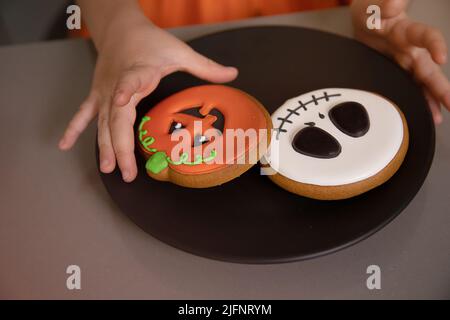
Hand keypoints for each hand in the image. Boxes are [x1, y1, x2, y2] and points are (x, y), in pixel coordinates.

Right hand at [59, 19, 237, 181]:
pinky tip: (65, 144)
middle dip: (120, 146)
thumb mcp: (179, 51)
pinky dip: (75, 129)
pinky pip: (84, 114)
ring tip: (109, 169)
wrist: (120, 28)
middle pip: (117, 118)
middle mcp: (117, 84)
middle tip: (127, 171)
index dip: (126, 90)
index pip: (131, 82)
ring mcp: (104, 91)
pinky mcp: (97, 94)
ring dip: (105, 147)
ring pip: (103, 123)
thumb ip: (205, 67)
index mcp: (138, 71)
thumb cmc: (150, 41)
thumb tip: (233, 74)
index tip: (121, 100)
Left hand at [351, 0, 448, 123]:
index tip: (441, 57)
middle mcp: (410, 47)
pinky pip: (410, 86)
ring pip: (422, 81)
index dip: (435, 45)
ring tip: (440, 116)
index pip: (426, 36)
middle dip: (439, 85)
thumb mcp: (374, 5)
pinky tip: (428, 113)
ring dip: (431, 99)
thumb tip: (395, 2)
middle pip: (427, 68)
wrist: (363, 19)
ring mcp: (405, 60)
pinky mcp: (397, 70)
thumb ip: (386, 4)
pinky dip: (419, 100)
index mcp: (406, 30)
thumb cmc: (371, 10)